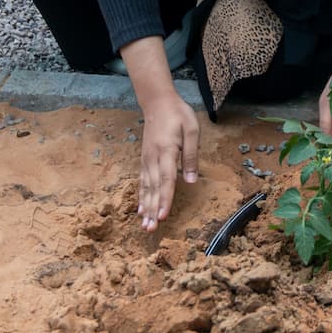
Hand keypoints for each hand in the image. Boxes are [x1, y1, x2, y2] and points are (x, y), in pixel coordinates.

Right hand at [136, 92, 198, 230]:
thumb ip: (192, 155)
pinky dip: (141, 197)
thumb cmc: (177, 115)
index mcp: (166, 151)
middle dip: (152, 210)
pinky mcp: (144, 160)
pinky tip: (140, 210)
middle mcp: (153, 158)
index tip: (163, 216)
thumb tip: (192, 180)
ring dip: (145, 208)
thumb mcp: (191, 130)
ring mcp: (146, 160)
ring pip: (145, 188)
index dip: (164, 199)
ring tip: (145, 226)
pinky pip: (142, 182)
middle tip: (150, 229)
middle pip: (153, 188)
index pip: (166, 179)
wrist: (157, 103)